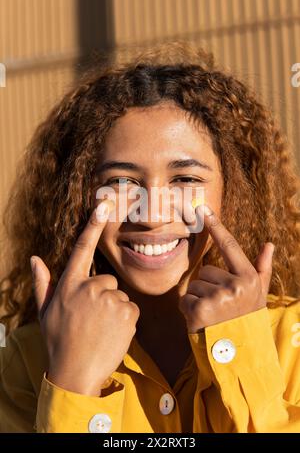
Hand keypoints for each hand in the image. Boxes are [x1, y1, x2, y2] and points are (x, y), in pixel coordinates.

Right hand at [31, 200, 139, 395]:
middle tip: (92, 320)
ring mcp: (108, 299)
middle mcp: (88, 288)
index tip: (103, 205)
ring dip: (114, 310)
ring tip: (100, 330)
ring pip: (119, 296)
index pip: (82, 249)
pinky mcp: (126, 312)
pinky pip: (131, 309)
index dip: (93, 226)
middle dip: (103, 296)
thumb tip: (34, 258)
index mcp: (69, 285)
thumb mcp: (45, 312)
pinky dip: (126, 320)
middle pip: (107, 280)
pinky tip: (112, 334)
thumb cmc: (58, 341)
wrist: (76, 373)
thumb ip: (43, 282)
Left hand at [179, 205, 273, 332]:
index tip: (203, 210)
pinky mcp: (198, 310)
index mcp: (248, 278)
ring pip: (193, 286)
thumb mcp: (258, 295)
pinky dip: (188, 310)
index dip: (216, 227)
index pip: (229, 246)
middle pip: (205, 271)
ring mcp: (216, 298)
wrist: (240, 354)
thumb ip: (262, 268)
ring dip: (198, 299)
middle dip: (207, 287)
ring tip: (212, 315)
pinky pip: (184, 299)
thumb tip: (269, 244)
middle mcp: (233, 285)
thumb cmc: (247, 319)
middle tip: (219, 306)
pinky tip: (201, 322)